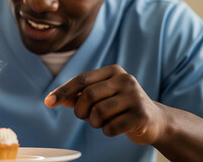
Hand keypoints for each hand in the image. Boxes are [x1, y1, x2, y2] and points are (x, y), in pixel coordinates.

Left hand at [44, 64, 166, 144]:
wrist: (155, 121)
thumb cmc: (121, 107)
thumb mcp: (100, 97)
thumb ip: (78, 96)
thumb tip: (53, 98)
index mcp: (113, 71)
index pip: (81, 79)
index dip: (63, 91)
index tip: (48, 102)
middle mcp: (125, 80)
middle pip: (88, 95)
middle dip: (81, 111)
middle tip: (86, 117)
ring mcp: (135, 97)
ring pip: (98, 112)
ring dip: (94, 123)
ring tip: (102, 122)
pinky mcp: (141, 115)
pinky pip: (111, 127)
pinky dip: (107, 131)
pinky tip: (115, 127)